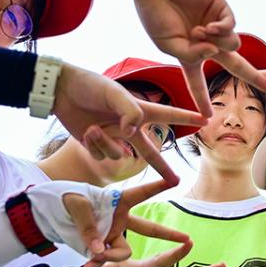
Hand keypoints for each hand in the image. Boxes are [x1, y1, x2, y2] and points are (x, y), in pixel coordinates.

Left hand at [30, 178, 168, 258]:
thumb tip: (99, 249)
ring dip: (110, 256)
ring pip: (123, 252)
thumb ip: (89, 225)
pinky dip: (97, 264)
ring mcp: (113, 234)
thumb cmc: (66, 198)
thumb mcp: (75, 205)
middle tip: (187, 240)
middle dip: (168, 234)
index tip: (175, 179)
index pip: (141, 193)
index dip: (158, 187)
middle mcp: (120, 219)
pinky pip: (108, 260)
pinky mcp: (103, 247)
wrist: (52, 213)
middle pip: (149, 228)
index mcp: (117, 201)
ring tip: (92, 258)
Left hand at [52, 62, 204, 181]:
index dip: (186, 117)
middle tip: (176, 181)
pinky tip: (85, 132)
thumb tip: (134, 131)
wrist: (61, 91)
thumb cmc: (89, 85)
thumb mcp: (112, 92)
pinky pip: (102, 155)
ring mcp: (113, 137)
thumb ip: (128, 110)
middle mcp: (128, 125)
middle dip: (162, 167)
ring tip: (93, 127)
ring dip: (105, 143)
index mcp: (138, 108)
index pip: (167, 115)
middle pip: (150, 151)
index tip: (204, 120)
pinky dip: (93, 145)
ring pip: (118, 153)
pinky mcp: (97, 145)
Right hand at [129, 0, 265, 115]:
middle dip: (254, 77)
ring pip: (234, 45)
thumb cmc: (156, 15)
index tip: (207, 118)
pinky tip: (208, 26)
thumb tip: (215, 53)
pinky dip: (222, 30)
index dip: (202, 100)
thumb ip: (192, 56)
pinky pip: (231, 27)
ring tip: (199, 32)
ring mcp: (215, 27)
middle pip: (236, 65)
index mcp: (189, 55)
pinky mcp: (221, 10)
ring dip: (219, 43)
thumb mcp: (169, 46)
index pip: (197, 83)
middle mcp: (206, 43)